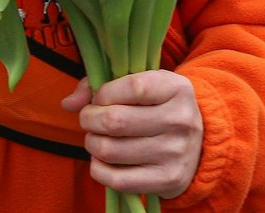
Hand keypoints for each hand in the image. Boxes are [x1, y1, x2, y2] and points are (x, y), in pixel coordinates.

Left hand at [62, 71, 203, 198]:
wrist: (196, 144)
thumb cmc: (154, 107)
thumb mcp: (137, 84)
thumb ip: (99, 86)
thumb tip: (68, 104)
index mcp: (176, 89)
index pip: (132, 87)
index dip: (104, 93)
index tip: (99, 99)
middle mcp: (180, 121)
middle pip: (114, 121)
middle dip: (88, 119)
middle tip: (90, 120)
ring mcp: (176, 153)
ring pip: (109, 150)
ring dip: (92, 144)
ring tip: (97, 138)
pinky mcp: (168, 180)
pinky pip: (117, 180)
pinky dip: (98, 169)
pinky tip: (103, 160)